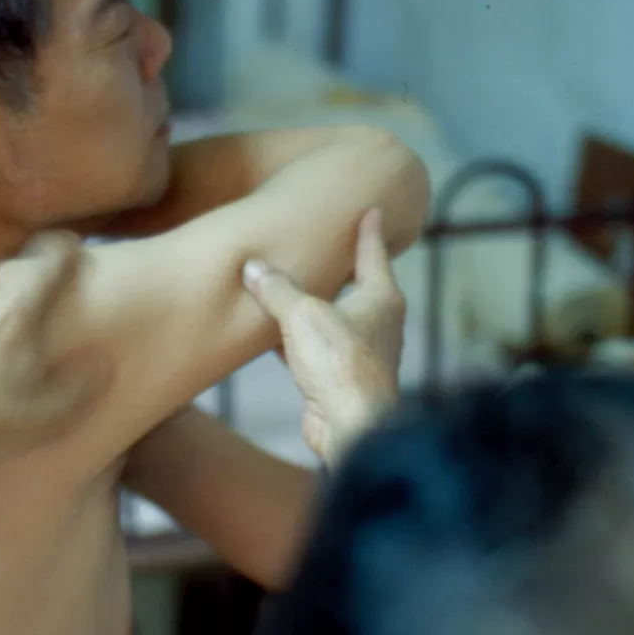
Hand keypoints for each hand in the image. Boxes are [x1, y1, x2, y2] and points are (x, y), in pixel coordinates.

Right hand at [242, 208, 403, 462]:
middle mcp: (376, 323)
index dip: (369, 230)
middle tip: (332, 245)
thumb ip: (276, 289)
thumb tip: (253, 269)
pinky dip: (296, 340)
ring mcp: (359, 353)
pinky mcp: (339, 378)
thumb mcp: (302, 315)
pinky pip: (315, 349)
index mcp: (380, 298)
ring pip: (333, 319)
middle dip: (344, 268)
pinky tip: (272, 336)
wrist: (350, 425)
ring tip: (293, 287)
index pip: (374, 253)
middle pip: (358, 286)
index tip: (373, 209)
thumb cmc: (341, 364)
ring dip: (314, 306)